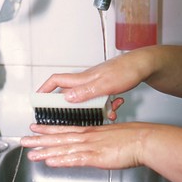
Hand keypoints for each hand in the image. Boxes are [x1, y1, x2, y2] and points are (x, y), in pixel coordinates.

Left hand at [21, 122, 143, 168]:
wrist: (144, 139)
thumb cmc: (133, 138)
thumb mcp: (112, 136)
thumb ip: (100, 142)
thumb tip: (94, 147)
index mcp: (91, 132)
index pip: (65, 130)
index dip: (49, 129)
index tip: (36, 128)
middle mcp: (87, 137)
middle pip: (59, 138)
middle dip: (40, 140)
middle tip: (24, 140)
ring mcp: (91, 147)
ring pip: (63, 149)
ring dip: (45, 151)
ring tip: (30, 154)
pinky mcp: (96, 157)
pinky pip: (75, 159)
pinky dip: (61, 160)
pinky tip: (50, 162)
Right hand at [37, 51, 151, 119]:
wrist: (143, 65)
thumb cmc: (126, 70)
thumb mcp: (103, 84)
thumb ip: (84, 92)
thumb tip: (66, 98)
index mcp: (82, 79)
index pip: (56, 81)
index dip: (44, 90)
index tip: (37, 99)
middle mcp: (86, 81)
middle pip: (70, 94)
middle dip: (70, 106)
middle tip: (68, 117)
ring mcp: (96, 84)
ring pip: (87, 100)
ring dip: (95, 109)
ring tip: (107, 113)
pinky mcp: (106, 87)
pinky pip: (101, 100)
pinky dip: (107, 106)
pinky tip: (116, 107)